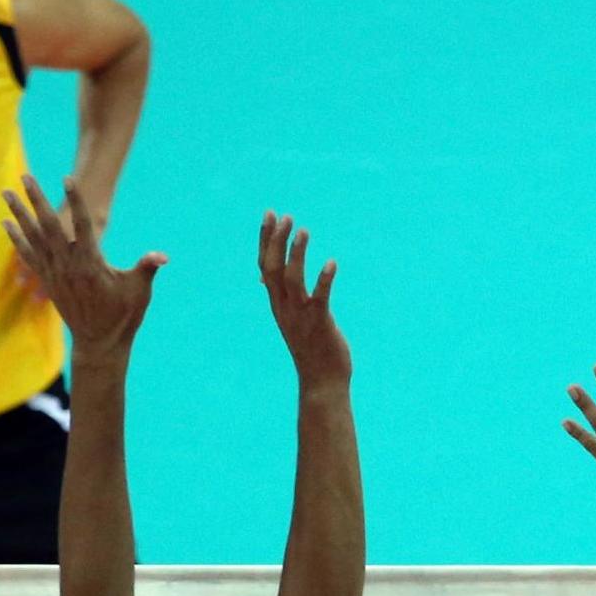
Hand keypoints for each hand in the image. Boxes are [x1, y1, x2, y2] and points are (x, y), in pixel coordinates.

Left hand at [1, 175, 162, 359]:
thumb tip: (162, 256)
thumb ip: (147, 269)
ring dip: (19, 213)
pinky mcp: (48, 280)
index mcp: (91, 264)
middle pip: (48, 225)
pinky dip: (16, 238)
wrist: (99, 344)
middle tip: (25, 175)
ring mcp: (54, 273)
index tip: (67, 178)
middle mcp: (67, 266)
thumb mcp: (139, 292)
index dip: (75, 200)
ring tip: (6, 191)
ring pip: (32, 237)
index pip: (82, 225)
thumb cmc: (123, 317)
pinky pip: (27, 255)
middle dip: (36, 199)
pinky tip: (7, 222)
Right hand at [258, 212, 349, 386]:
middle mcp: (284, 308)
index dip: (266, 240)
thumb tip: (263, 278)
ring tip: (304, 231)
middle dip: (276, 240)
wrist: (322, 382)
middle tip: (284, 215)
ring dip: (297, 254)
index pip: (265, 266)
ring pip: (292, 280)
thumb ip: (279, 296)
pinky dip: (324, 280)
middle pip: (272, 268)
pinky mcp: (319, 324)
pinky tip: (332, 263)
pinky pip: (320, 298)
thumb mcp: (290, 318)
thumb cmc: (311, 348)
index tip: (270, 214)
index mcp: (277, 304)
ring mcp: (300, 316)